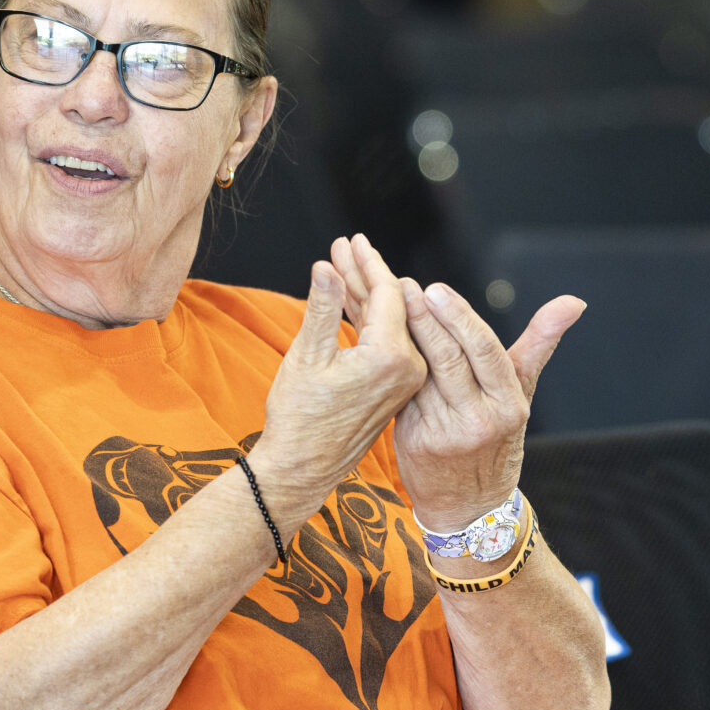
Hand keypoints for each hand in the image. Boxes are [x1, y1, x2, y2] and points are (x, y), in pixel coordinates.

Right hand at [248, 236, 426, 526]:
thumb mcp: (306, 357)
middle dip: (365, 273)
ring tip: (339, 264)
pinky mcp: (396, 387)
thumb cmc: (299, 418)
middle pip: (393, 304)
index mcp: (392, 358)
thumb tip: (328, 266)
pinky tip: (347, 299)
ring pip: (388, 322)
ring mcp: (405, 379)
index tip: (349, 240)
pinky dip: (365, 319)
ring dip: (364, 294)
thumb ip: (321, 308)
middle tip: (343, 245)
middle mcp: (409, 368)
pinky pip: (385, 341)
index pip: (389, 294)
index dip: (367, 263)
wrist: (303, 468)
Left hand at [324, 244, 580, 529]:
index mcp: (509, 404)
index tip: (436, 289)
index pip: (483, 351)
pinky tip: (376, 338)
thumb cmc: (498, 437)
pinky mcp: (415, 441)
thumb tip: (574, 301)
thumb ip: (539, 344)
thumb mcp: (522, 395)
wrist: (470, 505)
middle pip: (448, 359)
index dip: (458, 318)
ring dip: (401, 337)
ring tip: (385, 305)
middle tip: (403, 287)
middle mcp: (480, 419)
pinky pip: (402, 393)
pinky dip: (390, 365)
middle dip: (424, 319)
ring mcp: (446, 432)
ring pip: (421, 374)